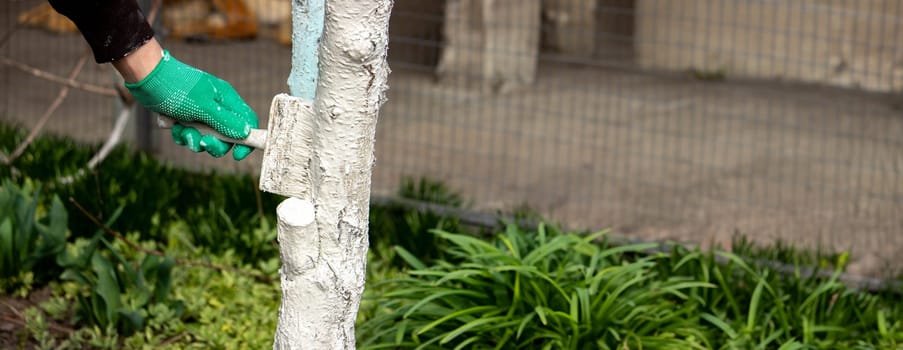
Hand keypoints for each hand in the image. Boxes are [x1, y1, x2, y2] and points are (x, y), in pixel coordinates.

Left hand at [122, 48, 257, 159]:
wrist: (147, 76)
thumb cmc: (177, 88)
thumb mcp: (203, 107)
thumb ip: (225, 122)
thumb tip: (246, 133)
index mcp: (227, 100)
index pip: (248, 122)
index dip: (247, 140)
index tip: (237, 154)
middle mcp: (217, 107)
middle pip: (227, 136)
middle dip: (214, 144)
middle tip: (202, 143)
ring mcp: (201, 113)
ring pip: (206, 138)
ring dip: (194, 139)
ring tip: (181, 130)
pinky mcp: (186, 117)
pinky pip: (190, 134)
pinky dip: (181, 134)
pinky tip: (172, 126)